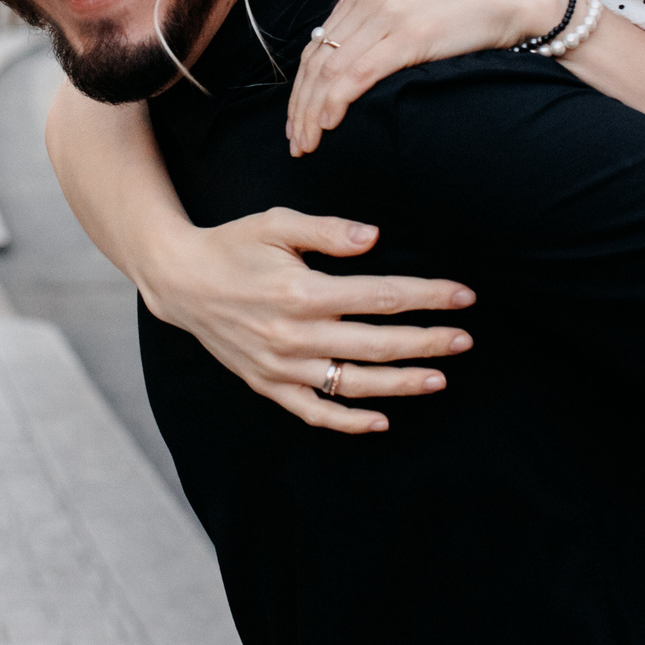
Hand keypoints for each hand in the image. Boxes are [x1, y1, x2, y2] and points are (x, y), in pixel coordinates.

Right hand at [138, 206, 475, 433]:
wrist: (179, 281)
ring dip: (400, 383)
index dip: (427, 297)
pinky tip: (382, 421)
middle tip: (465, 340)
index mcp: (302, 291)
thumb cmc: (233, 246)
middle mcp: (295, 334)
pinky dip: (348, 421)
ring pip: (353, 383)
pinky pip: (314, 411)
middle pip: (377, 344)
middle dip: (428, 342)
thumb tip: (375, 239)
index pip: (381, 296)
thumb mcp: (277, 224)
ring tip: (438, 379)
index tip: (463, 297)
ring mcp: (281, 366)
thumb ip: (328, 231)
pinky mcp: (268, 384)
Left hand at [287, 0, 567, 154]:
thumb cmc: (468, 5)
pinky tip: (328, 125)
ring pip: (330, 71)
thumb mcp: (410, 1)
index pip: (318, 45)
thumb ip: (380, 17)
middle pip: (317, 60)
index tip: (298, 121)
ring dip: (312, 114)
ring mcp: (385, 12)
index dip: (302, 87)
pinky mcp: (407, 34)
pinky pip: (356, 75)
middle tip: (296, 142)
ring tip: (308, 145)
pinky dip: (335, 103)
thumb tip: (355, 53)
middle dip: (300, 107)